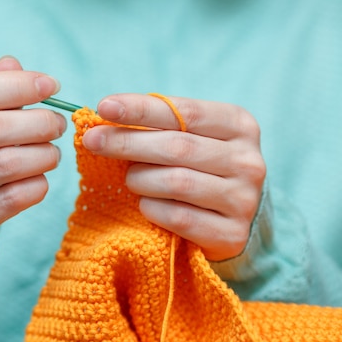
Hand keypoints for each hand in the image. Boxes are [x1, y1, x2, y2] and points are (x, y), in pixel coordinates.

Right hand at [0, 57, 66, 263]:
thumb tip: (12, 63)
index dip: (17, 86)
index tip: (51, 86)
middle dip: (39, 122)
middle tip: (59, 124)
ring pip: (7, 164)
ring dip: (44, 155)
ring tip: (53, 152)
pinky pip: (13, 198)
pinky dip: (38, 185)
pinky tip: (41, 179)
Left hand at [82, 93, 265, 260]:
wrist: (235, 218)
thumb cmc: (201, 168)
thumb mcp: (190, 137)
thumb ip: (159, 125)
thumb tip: (106, 116)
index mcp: (238, 125)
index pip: (184, 112)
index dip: (141, 109)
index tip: (104, 107)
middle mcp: (248, 160)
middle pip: (178, 147)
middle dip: (127, 142)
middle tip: (93, 141)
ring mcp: (243, 199)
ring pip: (177, 183)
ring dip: (140, 179)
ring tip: (129, 179)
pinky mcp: (233, 234)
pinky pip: (179, 218)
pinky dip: (152, 209)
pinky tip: (144, 205)